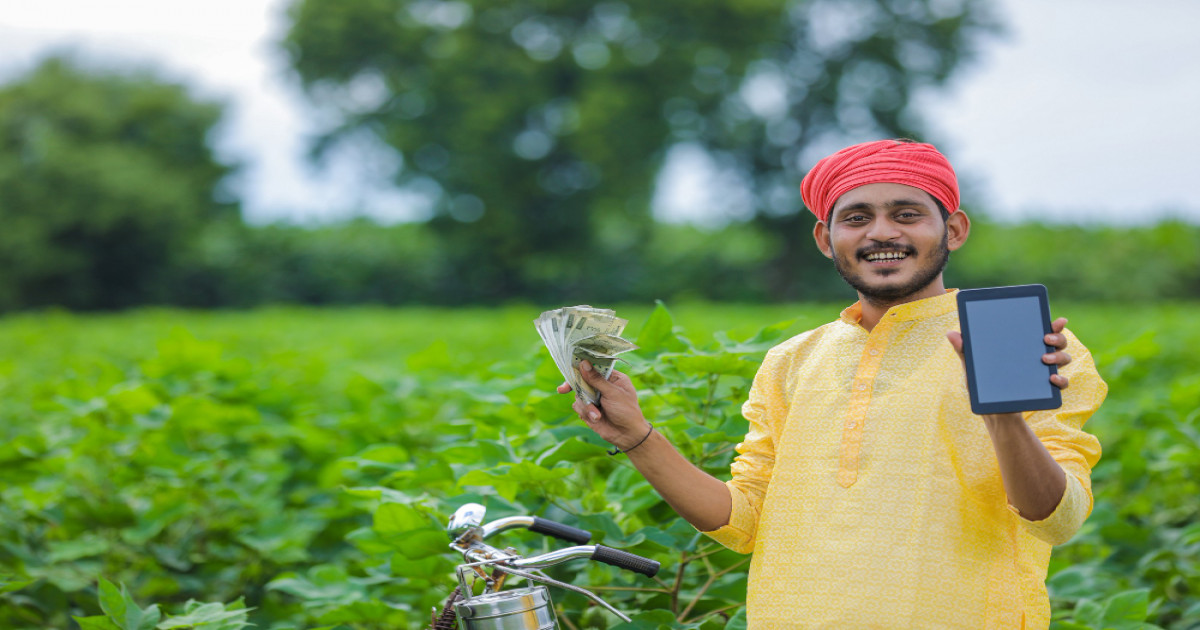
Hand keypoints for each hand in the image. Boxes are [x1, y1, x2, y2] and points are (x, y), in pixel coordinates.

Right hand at [557, 361, 649, 450]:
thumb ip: (596, 379)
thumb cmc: (627, 411)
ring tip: (598, 416)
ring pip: (578, 395)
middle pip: (582, 380)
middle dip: (575, 386)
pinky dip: (585, 413)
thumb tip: (583, 363)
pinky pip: (578, 407)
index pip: (594, 367)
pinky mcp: (589, 410)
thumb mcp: (613, 393)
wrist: (627, 435)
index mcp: (611, 378)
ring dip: (586, 406)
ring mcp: (594, 398)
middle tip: (562, 389)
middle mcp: (601, 386)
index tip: (570, 367)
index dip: (582, 367)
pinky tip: (596, 419)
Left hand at [946, 316, 1072, 393]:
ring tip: (1045, 359)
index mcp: (1022, 346)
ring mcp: (1045, 371)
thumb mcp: (973, 368)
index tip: (1058, 320)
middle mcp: (1037, 356)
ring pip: (1063, 357)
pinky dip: (1061, 380)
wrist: (992, 413)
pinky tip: (1053, 378)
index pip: (1039, 329)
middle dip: (1057, 337)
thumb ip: (965, 350)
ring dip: (1059, 356)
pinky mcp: (1047, 389)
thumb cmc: (983, 386)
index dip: (1052, 323)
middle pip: (1057, 341)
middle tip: (1045, 339)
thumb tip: (951, 332)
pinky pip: (1062, 382)